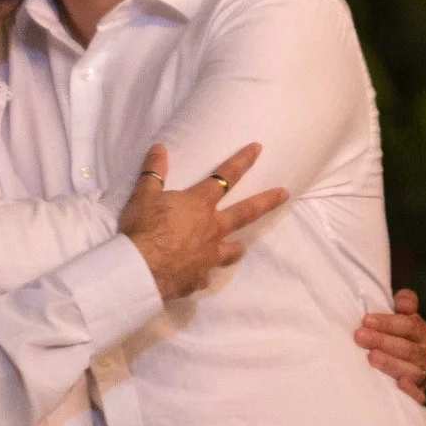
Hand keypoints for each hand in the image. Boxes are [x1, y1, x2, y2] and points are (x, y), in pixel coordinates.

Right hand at [118, 142, 288, 300]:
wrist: (141, 269)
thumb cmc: (144, 228)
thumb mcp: (143, 196)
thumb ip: (153, 173)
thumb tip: (159, 147)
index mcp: (199, 204)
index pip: (225, 177)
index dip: (241, 161)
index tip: (258, 149)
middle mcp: (212, 228)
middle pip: (245, 212)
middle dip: (267, 202)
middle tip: (285, 195)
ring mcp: (209, 255)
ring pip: (233, 249)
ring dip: (238, 247)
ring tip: (241, 247)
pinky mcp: (199, 278)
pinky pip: (206, 274)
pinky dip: (203, 272)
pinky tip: (199, 274)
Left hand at [356, 289, 425, 403]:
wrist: (392, 361)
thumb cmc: (388, 334)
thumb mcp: (396, 315)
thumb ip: (404, 302)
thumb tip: (404, 302)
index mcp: (423, 332)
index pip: (410, 325)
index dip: (388, 323)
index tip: (366, 320)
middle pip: (408, 348)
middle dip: (382, 341)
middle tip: (360, 336)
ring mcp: (423, 375)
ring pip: (412, 371)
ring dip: (391, 363)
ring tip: (371, 357)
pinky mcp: (418, 394)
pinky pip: (419, 395)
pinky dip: (412, 392)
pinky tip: (400, 385)